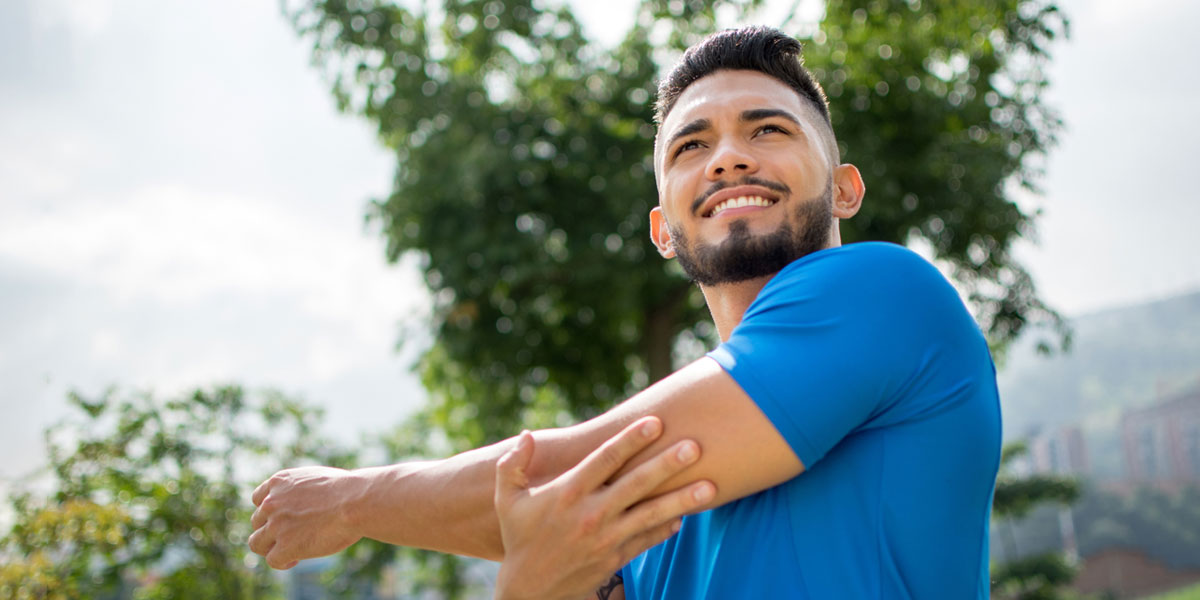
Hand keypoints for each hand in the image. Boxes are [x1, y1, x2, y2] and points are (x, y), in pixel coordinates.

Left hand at [248, 466, 367, 568]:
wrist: (355, 502)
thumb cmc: (348, 490)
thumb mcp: (317, 479)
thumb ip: (301, 490)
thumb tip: (304, 503)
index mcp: (280, 482)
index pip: (259, 499)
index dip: (269, 512)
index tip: (283, 519)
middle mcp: (272, 502)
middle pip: (257, 522)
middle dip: (272, 530)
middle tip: (291, 536)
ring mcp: (276, 525)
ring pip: (256, 542)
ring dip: (270, 547)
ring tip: (289, 551)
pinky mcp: (285, 546)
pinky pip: (272, 560)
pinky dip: (282, 562)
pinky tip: (295, 560)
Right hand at [493, 416, 715, 599]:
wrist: (529, 590)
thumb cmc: (519, 537)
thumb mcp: (508, 499)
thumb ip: (513, 465)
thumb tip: (526, 436)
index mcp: (567, 493)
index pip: (605, 459)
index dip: (631, 439)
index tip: (655, 421)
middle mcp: (591, 514)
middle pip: (636, 484)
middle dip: (667, 465)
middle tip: (696, 446)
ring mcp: (606, 538)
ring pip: (651, 514)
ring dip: (682, 499)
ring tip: (711, 487)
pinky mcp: (616, 558)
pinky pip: (648, 540)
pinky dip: (667, 528)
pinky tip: (686, 516)